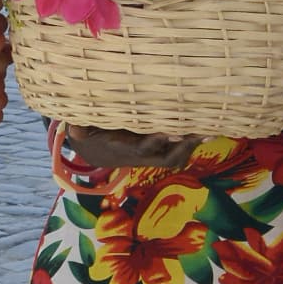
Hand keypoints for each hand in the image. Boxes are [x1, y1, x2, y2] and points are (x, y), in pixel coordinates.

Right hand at [67, 125, 200, 170]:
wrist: (94, 151)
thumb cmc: (89, 132)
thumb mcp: (80, 128)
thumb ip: (78, 126)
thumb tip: (74, 124)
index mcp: (123, 149)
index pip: (142, 148)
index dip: (155, 142)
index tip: (167, 131)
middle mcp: (140, 156)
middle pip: (168, 158)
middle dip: (183, 147)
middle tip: (200, 131)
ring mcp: (151, 155)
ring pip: (176, 157)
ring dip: (191, 146)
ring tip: (208, 129)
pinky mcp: (157, 151)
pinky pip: (177, 151)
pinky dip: (189, 142)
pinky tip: (204, 128)